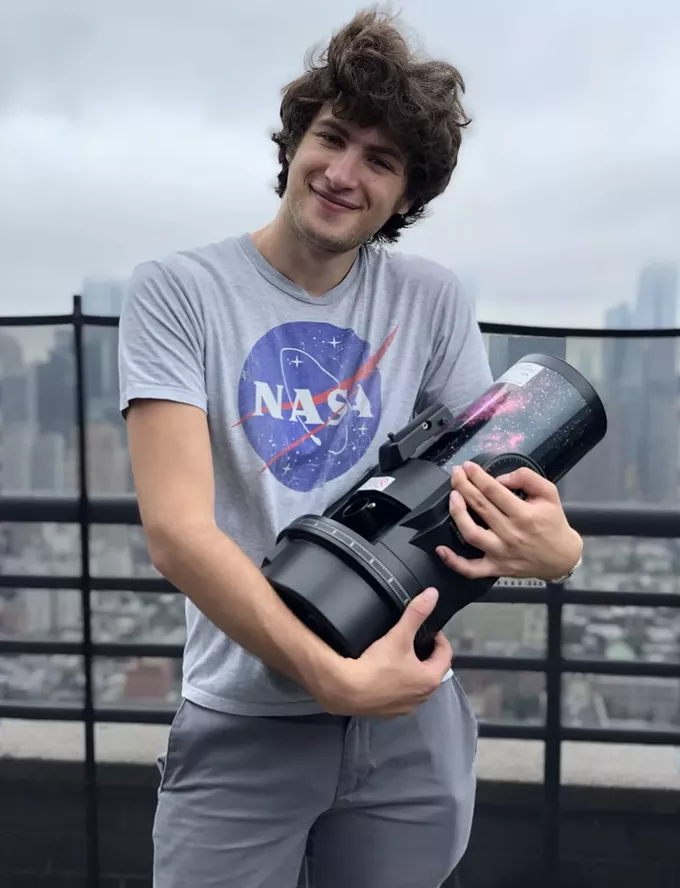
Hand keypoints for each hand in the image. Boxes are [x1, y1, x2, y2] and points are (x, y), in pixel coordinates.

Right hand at [318, 587, 452, 717]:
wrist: (346, 690)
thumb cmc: (377, 664)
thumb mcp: (398, 635)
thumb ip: (416, 613)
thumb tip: (433, 594)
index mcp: (430, 679)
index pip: (445, 655)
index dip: (440, 640)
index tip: (430, 630)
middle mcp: (422, 697)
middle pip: (432, 672)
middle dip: (428, 656)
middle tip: (417, 641)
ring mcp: (405, 708)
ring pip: (417, 687)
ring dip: (414, 673)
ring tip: (401, 657)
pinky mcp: (388, 713)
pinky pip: (400, 698)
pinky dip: (398, 686)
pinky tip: (386, 677)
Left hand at [437, 461, 582, 580]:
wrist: (562, 558)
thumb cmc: (554, 524)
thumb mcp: (549, 494)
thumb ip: (527, 478)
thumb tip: (500, 479)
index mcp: (524, 515)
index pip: (493, 491)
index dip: (477, 476)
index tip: (468, 466)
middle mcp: (510, 534)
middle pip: (479, 506)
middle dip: (463, 486)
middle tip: (456, 474)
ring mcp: (501, 553)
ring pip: (471, 533)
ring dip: (457, 513)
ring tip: (452, 496)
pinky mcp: (496, 568)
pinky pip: (471, 569)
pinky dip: (454, 561)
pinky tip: (440, 549)